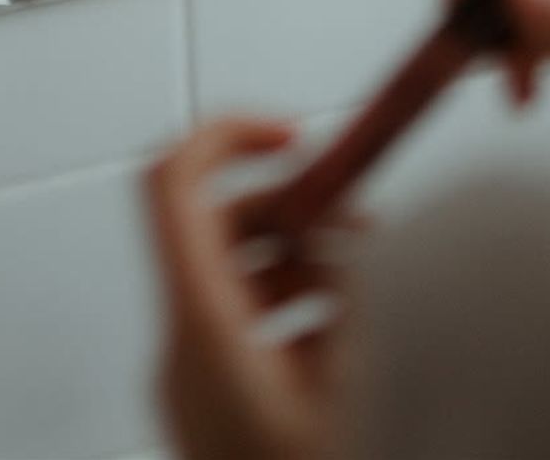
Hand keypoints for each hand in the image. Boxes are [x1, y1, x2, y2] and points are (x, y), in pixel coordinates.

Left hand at [144, 119, 352, 459]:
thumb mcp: (361, 383)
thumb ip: (355, 290)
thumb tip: (352, 233)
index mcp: (202, 331)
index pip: (172, 184)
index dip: (226, 135)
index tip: (291, 133)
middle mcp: (183, 352)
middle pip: (218, 229)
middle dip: (295, 208)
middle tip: (362, 217)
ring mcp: (196, 387)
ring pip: (241, 281)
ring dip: (308, 263)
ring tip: (377, 281)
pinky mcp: (218, 416)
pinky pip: (251, 332)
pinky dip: (302, 313)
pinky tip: (361, 335)